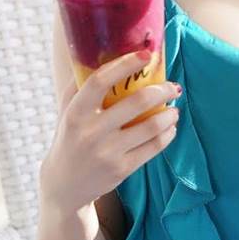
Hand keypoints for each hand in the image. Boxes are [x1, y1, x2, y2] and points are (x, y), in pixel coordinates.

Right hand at [40, 50, 180, 214]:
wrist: (64, 186)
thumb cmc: (70, 139)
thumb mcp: (67, 112)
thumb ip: (80, 85)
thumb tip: (100, 53)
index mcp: (76, 112)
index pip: (100, 81)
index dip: (125, 64)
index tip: (145, 54)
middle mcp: (91, 132)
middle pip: (136, 102)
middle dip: (162, 90)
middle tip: (173, 86)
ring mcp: (107, 152)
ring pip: (151, 126)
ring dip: (170, 113)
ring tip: (174, 108)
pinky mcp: (122, 169)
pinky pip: (154, 147)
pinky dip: (168, 133)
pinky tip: (170, 127)